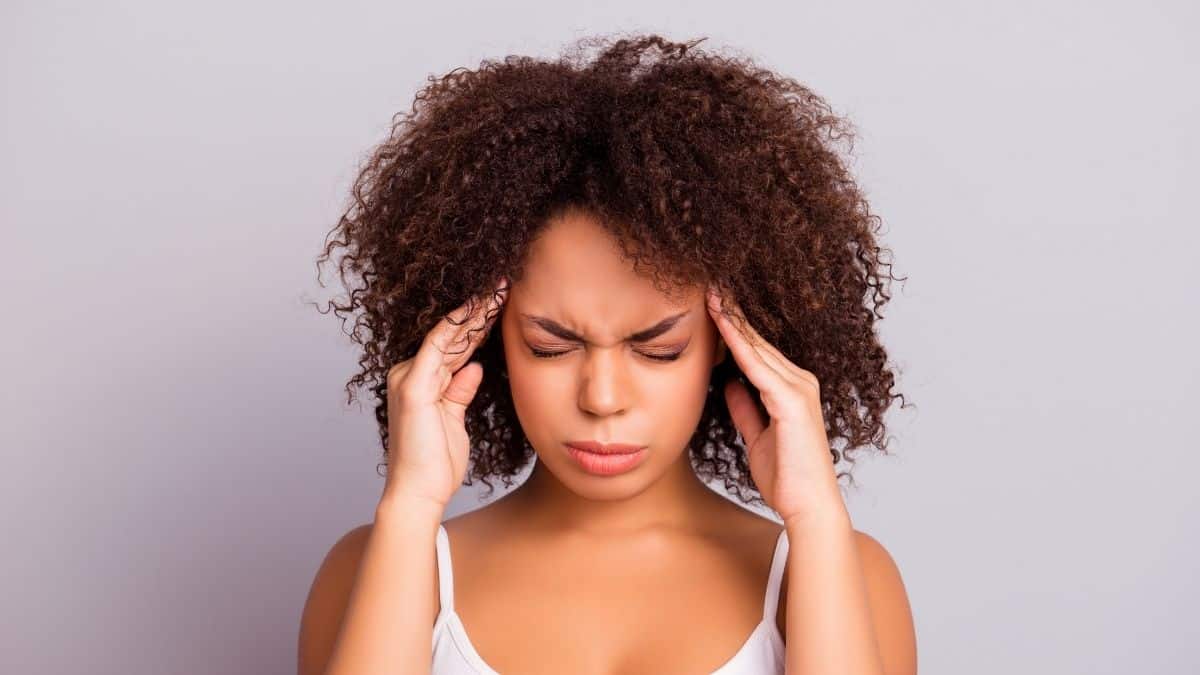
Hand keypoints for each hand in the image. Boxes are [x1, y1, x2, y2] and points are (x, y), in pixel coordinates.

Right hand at [381, 277, 508, 510]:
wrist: (418, 494)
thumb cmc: (435, 465)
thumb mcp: (455, 421)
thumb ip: (460, 391)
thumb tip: (473, 368)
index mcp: (420, 380)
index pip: (455, 344)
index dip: (479, 322)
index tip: (504, 301)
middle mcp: (410, 372)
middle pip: (452, 334)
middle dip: (480, 308)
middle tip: (506, 282)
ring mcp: (408, 377)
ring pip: (448, 333)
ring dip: (476, 310)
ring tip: (500, 287)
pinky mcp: (413, 387)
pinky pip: (439, 346)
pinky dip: (460, 326)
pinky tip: (479, 308)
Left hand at [705, 284, 846, 524]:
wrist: (808, 506)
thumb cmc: (787, 478)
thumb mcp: (757, 438)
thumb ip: (746, 410)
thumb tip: (730, 386)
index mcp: (791, 390)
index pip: (757, 352)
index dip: (734, 329)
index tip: (712, 307)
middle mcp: (799, 383)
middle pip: (758, 342)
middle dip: (732, 314)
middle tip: (708, 286)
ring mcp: (799, 389)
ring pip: (758, 348)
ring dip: (733, 320)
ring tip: (711, 295)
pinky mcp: (792, 401)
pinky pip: (758, 366)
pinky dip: (739, 344)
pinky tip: (722, 325)